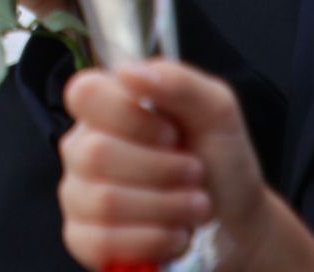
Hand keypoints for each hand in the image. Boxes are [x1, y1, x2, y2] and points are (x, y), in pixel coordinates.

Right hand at [59, 61, 313, 270]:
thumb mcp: (216, 110)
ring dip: (166, 207)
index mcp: (106, 107)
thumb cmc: (219, 159)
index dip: (130, 117)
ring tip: (194, 205)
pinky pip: (101, 241)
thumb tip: (129, 71)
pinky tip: (173, 233)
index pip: (83, 94)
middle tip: (194, 172)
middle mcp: (82, 146)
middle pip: (96, 154)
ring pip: (104, 201)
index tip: (170, 132)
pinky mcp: (82, 237)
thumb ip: (178, 81)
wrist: (236, 220)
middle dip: (163, 170)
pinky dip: (151, 240)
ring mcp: (78, 193)